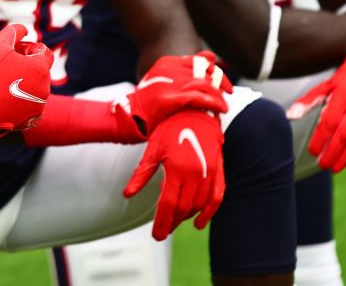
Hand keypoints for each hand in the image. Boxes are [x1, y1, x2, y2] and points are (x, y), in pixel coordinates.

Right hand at [0, 24, 52, 138]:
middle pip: (40, 72)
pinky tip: (5, 100)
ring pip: (35, 90)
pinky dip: (21, 103)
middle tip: (5, 68)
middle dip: (27, 67)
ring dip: (24, 85)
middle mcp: (44, 89)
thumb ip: (15, 32)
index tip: (14, 53)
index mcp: (40, 69)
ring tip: (2, 85)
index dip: (29, 49)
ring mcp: (38, 107)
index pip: (44, 53)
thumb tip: (24, 30)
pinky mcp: (29, 121)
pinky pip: (30, 107)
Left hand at [123, 109, 224, 238]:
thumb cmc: (171, 128)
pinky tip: (200, 223)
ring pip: (198, 205)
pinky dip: (210, 212)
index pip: (168, 204)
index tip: (157, 235)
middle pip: (183, 208)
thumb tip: (127, 194)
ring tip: (174, 222)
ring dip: (186, 217)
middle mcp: (195, 173)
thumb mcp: (153, 149)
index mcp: (177, 168)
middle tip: (162, 232)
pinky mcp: (219, 170)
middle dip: (172, 222)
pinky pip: (217, 196)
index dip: (162, 222)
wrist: (195, 110)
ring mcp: (209, 172)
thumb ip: (142, 174)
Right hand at [124, 52, 231, 135]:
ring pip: (204, 84)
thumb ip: (187, 69)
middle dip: (221, 81)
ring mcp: (168, 82)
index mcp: (167, 62)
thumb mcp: (166, 79)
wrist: (128, 117)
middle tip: (230, 93)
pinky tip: (221, 109)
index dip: (216, 71)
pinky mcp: (169, 98)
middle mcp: (168, 68)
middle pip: (205, 71)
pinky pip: (199, 98)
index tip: (224, 84)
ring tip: (224, 106)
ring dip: (219, 95)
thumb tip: (211, 56)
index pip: (200, 61)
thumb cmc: (149, 102)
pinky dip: (213, 103)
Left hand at [293, 47, 345, 172]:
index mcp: (341, 97)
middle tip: (322, 165)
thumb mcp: (324, 86)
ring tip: (335, 168)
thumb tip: (289, 115)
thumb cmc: (344, 80)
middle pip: (344, 134)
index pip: (330, 122)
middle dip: (333, 152)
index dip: (321, 138)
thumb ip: (308, 102)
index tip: (312, 151)